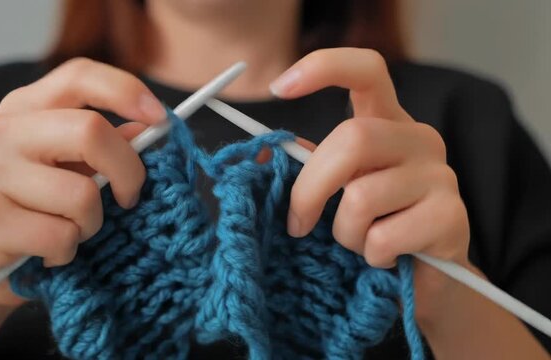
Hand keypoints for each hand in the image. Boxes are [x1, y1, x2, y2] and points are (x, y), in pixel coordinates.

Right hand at [0, 58, 165, 306]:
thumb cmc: (41, 207)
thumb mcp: (75, 167)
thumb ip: (108, 143)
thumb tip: (148, 129)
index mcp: (24, 108)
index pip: (80, 76)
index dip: (127, 91)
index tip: (160, 119)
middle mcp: (1, 132)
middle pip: (91, 132)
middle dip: (127, 171)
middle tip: (129, 197)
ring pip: (82, 195)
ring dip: (92, 223)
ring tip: (72, 228)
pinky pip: (61, 236)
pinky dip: (68, 251)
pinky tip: (51, 251)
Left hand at [270, 48, 470, 319]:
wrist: (423, 278)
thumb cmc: (372, 225)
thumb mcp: (335, 191)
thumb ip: (305, 167)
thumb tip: (262, 152)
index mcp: (387, 122)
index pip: (367, 70)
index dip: (324, 67)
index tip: (279, 88)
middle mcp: (419, 139)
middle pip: (353, 138)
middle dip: (310, 189)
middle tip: (297, 223)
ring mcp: (441, 176)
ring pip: (361, 197)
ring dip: (345, 233)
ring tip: (360, 242)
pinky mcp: (451, 217)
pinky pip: (383, 238)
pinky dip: (370, 256)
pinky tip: (386, 259)